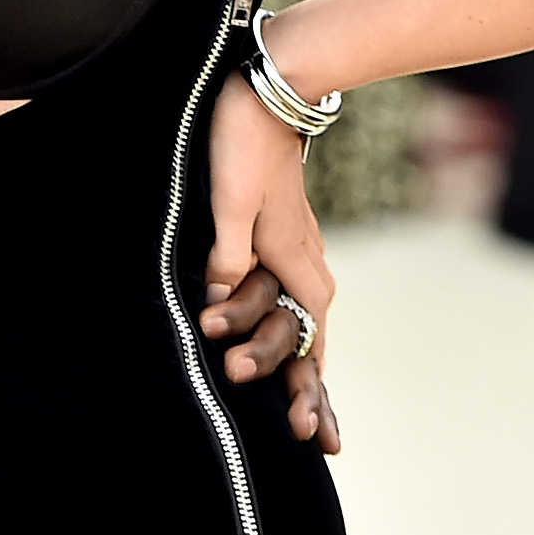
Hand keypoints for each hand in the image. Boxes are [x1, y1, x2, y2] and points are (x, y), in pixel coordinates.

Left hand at [205, 71, 336, 447]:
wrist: (267, 94)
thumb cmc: (244, 146)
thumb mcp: (231, 203)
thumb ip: (228, 258)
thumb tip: (220, 305)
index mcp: (299, 265)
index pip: (308, 341)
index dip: (306, 388)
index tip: (307, 432)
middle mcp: (307, 266)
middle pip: (312, 343)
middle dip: (310, 392)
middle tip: (312, 439)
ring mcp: (298, 254)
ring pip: (300, 325)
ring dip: (289, 364)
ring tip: (297, 413)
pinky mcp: (282, 241)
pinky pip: (288, 300)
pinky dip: (285, 332)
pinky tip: (281, 353)